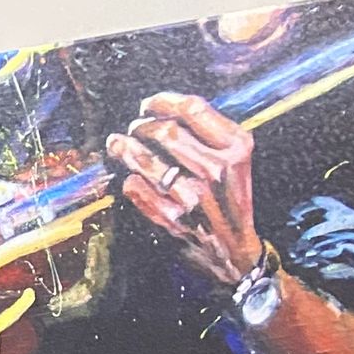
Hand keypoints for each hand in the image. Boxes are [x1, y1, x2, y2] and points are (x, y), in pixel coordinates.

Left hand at [106, 95, 261, 288]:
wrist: (234, 252)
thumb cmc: (231, 201)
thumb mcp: (237, 161)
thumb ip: (210, 135)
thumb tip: (167, 112)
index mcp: (236, 147)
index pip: (193, 109)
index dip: (163, 102)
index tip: (148, 105)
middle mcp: (215, 169)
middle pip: (166, 131)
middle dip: (141, 125)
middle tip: (133, 128)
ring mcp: (192, 196)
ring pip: (146, 160)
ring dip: (125, 148)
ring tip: (116, 144)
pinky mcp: (171, 220)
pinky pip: (136, 190)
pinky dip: (129, 181)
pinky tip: (130, 178)